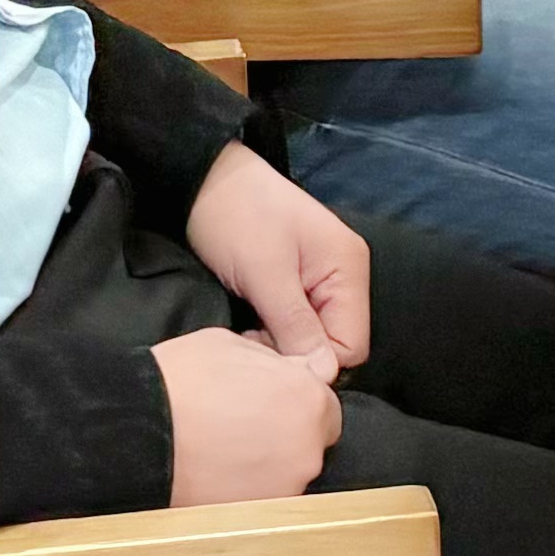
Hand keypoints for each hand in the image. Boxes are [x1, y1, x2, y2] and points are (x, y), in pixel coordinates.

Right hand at [153, 323, 343, 504]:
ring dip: (267, 463)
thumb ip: (276, 363)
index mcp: (307, 402)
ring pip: (287, 473)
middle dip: (287, 433)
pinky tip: (218, 472)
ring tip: (227, 450)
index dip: (298, 401)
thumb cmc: (182, 382)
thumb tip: (290, 371)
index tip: (274, 400)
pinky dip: (247, 487)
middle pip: (310, 442)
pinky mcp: (256, 515)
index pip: (326, 407)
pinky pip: (263, 498)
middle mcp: (307, 450)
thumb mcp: (234, 345)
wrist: (139, 432)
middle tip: (246, 423)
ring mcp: (284, 489)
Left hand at [177, 144, 373, 368]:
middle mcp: (346, 276)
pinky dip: (276, 329)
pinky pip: (301, 323)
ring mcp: (324, 278)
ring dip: (282, 341)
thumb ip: (296, 325)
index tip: (267, 345)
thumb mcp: (264, 274)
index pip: (351, 345)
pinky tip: (252, 321)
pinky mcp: (301, 282)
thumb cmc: (235, 217)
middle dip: (295, 350)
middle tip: (252, 336)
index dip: (312, 358)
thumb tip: (324, 375)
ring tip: (248, 327)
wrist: (203, 180)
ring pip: (315, 336)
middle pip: (335, 342)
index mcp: (348, 268)